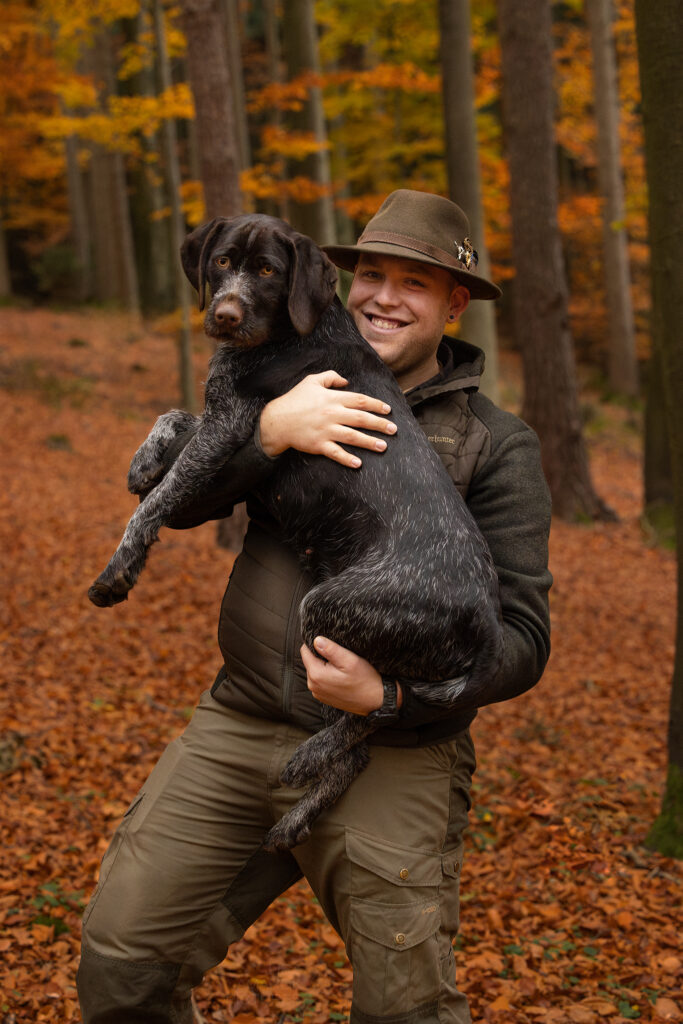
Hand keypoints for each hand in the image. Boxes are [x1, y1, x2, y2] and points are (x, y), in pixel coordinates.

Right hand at [259, 371, 396, 467]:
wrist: (276, 420)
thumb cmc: (294, 400)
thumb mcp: (311, 381)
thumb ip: (330, 377)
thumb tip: (346, 381)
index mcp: (332, 398)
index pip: (361, 400)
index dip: (376, 405)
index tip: (388, 410)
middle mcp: (332, 414)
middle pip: (361, 419)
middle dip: (379, 424)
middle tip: (393, 430)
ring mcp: (326, 430)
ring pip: (352, 436)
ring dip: (369, 442)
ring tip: (383, 446)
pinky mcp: (318, 444)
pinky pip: (335, 453)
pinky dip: (347, 458)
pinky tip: (358, 463)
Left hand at [301, 636, 402, 714]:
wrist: (376, 701)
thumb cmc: (365, 680)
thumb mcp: (350, 660)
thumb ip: (331, 649)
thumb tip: (316, 640)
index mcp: (316, 675)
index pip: (305, 651)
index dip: (317, 643)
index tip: (332, 645)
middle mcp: (313, 686)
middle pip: (310, 661)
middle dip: (322, 656)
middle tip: (341, 657)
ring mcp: (318, 693)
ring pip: (316, 670)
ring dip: (326, 666)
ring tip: (343, 668)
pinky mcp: (324, 697)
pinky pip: (321, 681)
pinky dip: (329, 676)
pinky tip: (343, 677)